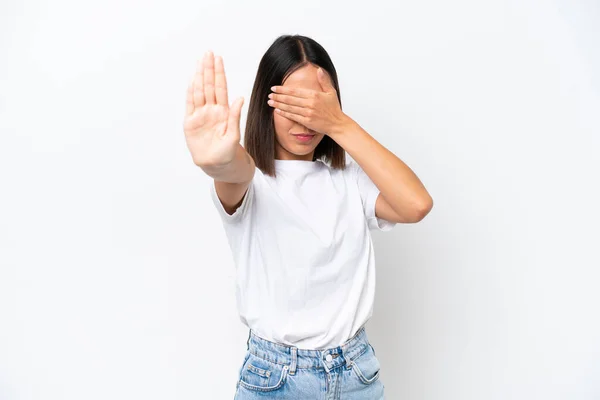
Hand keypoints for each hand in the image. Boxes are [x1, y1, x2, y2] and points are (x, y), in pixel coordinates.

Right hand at [183, 51, 243, 166]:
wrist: (217, 166)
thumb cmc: (228, 152)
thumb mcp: (234, 135)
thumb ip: (234, 116)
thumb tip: (240, 98)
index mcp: (223, 112)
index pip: (220, 88)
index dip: (219, 73)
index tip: (218, 59)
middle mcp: (211, 110)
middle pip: (209, 86)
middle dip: (209, 69)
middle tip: (208, 53)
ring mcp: (200, 115)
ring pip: (199, 91)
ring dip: (200, 76)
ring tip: (200, 61)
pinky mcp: (190, 122)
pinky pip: (190, 104)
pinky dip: (190, 91)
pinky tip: (192, 79)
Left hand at [267, 68, 350, 135]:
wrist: (337, 124)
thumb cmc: (334, 108)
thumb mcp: (331, 92)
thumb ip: (324, 80)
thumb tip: (319, 69)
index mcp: (314, 95)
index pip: (294, 91)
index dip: (282, 89)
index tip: (274, 88)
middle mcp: (310, 103)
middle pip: (289, 99)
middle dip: (277, 96)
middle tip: (269, 95)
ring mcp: (308, 113)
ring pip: (289, 108)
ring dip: (278, 104)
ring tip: (270, 102)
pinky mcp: (307, 122)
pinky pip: (293, 116)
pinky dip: (284, 113)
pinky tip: (277, 111)